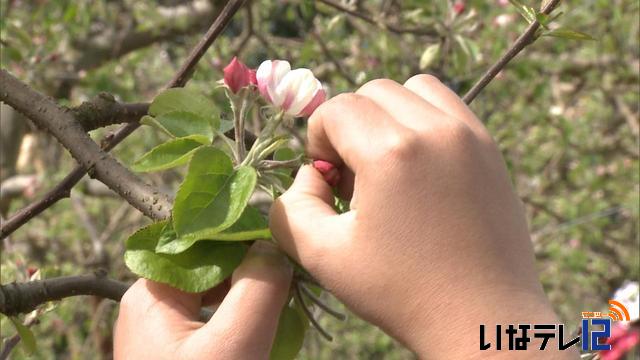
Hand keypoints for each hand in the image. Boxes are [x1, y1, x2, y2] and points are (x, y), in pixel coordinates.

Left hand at [114, 241, 291, 359]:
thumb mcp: (235, 342)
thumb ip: (259, 286)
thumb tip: (274, 246)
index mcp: (153, 292)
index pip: (206, 243)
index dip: (247, 237)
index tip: (286, 244)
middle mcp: (154, 305)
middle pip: (214, 269)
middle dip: (256, 273)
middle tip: (294, 282)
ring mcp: (168, 332)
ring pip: (221, 296)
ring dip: (255, 300)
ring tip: (287, 307)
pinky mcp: (182, 353)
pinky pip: (219, 324)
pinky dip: (246, 323)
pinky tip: (270, 333)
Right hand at [270, 75, 572, 357]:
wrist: (482, 316)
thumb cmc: (400, 292)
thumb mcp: (324, 257)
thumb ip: (291, 208)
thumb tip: (310, 175)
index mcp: (391, 152)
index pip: (335, 110)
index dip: (319, 141)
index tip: (329, 182)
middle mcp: (435, 129)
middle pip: (371, 92)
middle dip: (350, 126)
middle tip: (356, 177)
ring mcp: (470, 134)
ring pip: (413, 89)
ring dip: (388, 115)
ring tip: (388, 163)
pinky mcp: (490, 147)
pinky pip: (448, 106)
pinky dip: (423, 119)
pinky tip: (419, 165)